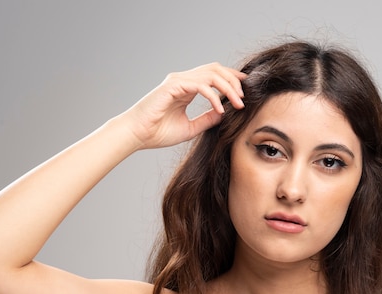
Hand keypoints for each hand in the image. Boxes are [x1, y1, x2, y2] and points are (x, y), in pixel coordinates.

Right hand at [118, 63, 245, 150]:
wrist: (136, 135)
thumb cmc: (157, 133)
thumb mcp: (190, 128)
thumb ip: (207, 119)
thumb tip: (224, 114)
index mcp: (186, 87)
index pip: (213, 74)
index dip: (231, 78)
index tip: (245, 89)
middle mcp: (182, 80)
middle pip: (215, 69)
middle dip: (233, 81)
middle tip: (244, 98)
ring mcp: (177, 81)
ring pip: (211, 74)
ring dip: (228, 87)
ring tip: (238, 103)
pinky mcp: (172, 86)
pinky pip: (200, 86)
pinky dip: (213, 96)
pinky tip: (220, 109)